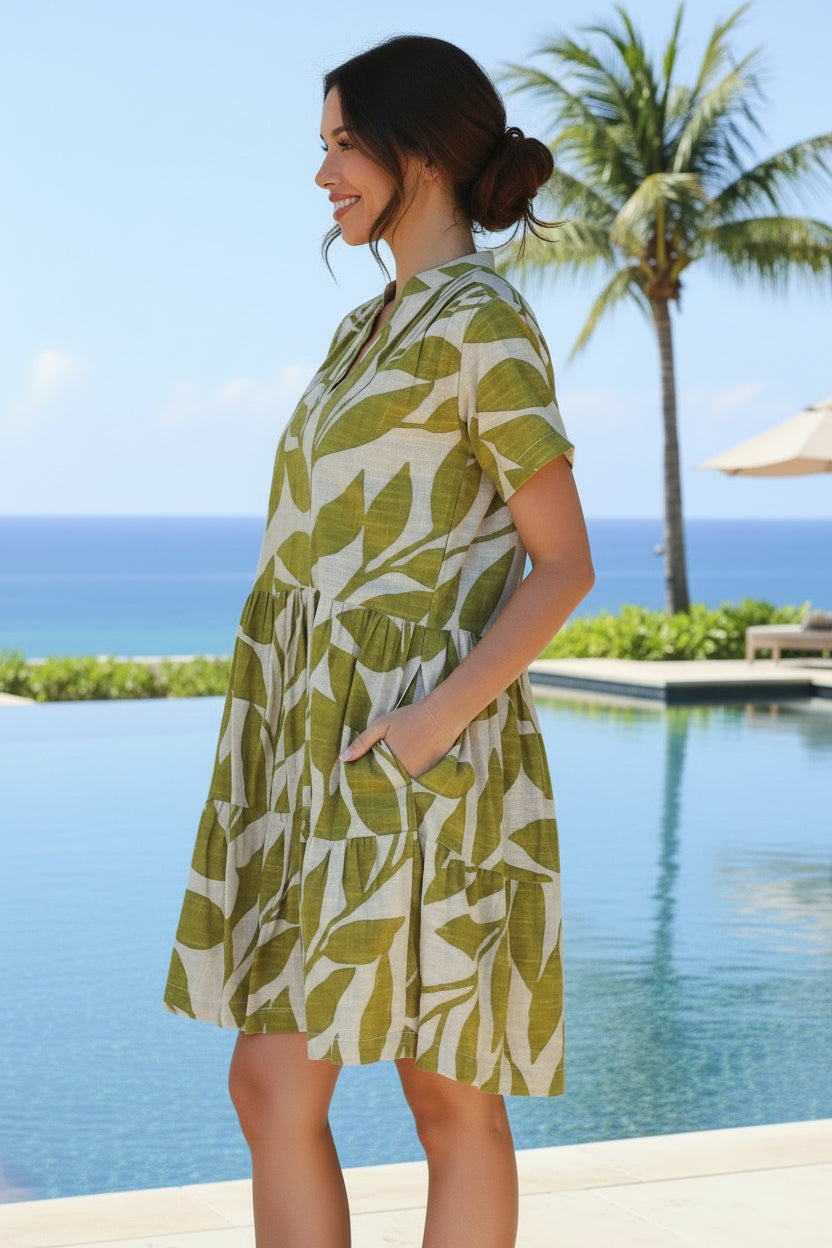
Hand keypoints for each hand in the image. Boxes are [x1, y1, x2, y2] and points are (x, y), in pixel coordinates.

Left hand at [340, 698, 457, 779]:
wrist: (441, 716)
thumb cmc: (409, 718)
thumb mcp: (381, 726)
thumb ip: (362, 743)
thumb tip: (343, 759)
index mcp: (388, 763)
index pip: (372, 776)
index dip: (366, 772)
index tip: (362, 768)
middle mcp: (403, 773)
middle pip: (385, 780)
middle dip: (380, 774)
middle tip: (380, 761)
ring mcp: (417, 776)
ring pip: (399, 780)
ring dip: (393, 775)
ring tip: (395, 760)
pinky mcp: (428, 775)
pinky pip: (412, 779)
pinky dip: (407, 773)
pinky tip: (408, 759)